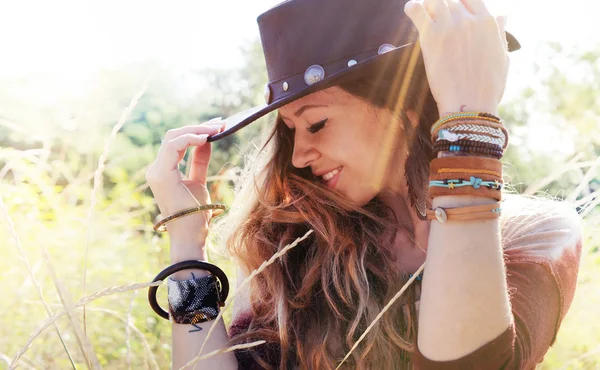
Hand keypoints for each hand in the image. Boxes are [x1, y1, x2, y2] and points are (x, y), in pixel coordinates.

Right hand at [145, 118, 225, 246]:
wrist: (191, 236)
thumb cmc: (195, 213)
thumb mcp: (199, 181)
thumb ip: (199, 160)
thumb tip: (207, 140)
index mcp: (163, 171)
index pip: (176, 142)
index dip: (196, 131)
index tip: (216, 126)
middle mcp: (155, 169)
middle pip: (174, 136)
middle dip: (198, 127)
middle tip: (220, 123)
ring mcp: (156, 171)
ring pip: (173, 137)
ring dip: (197, 130)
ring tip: (218, 128)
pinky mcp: (161, 175)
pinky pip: (174, 146)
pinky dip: (190, 138)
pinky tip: (206, 138)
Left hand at [404, 0, 509, 114]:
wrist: (470, 104)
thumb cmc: (487, 87)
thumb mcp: (502, 57)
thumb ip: (500, 33)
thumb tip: (503, 15)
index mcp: (487, 22)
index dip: (460, 4)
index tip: (452, 13)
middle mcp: (468, 19)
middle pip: (450, 1)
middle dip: (443, 9)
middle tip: (436, 21)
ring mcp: (449, 25)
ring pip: (434, 1)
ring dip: (429, 8)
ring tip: (423, 16)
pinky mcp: (430, 35)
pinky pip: (417, 10)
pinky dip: (413, 8)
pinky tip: (411, 11)